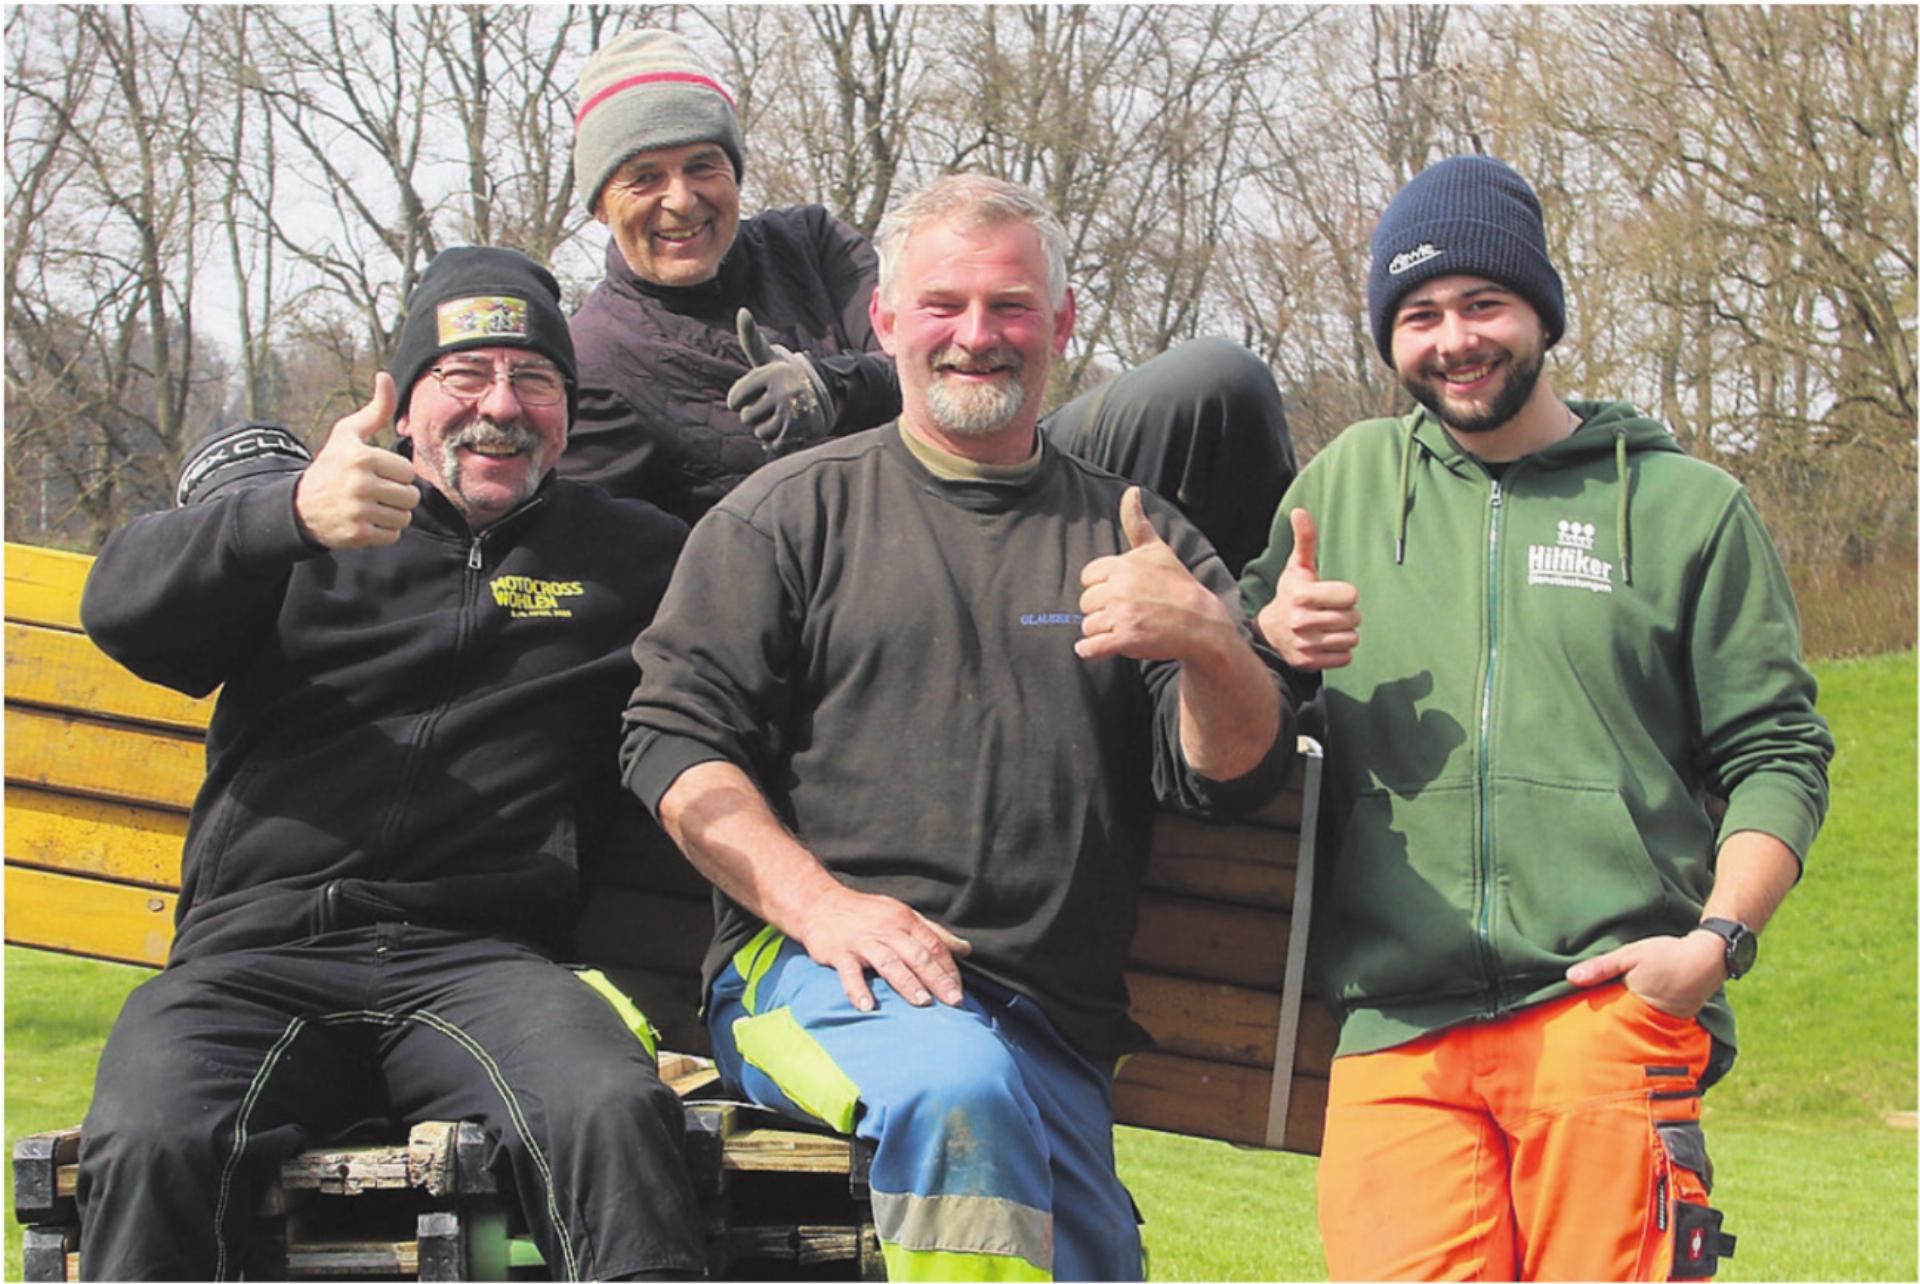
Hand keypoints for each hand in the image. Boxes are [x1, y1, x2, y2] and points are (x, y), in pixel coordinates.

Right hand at [292, 374, 418, 548]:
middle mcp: (360, 484)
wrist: (300, 506)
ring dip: (393, 514)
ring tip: (372, 506)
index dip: (396, 474)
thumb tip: (385, 376)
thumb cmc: (332, 465)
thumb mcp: (349, 434)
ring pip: (404, 517)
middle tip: (376, 492)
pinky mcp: (357, 534)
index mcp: (362, 457)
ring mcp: (358, 511)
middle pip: (410, 496)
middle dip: (398, 495)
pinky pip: (392, 535)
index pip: (408, 472)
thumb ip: (376, 409)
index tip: (378, 473)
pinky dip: (384, 531)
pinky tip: (366, 520)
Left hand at [727, 308, 835, 455]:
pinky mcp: (800, 431)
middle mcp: (783, 390)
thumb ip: (751, 337)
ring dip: (768, 428)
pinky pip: (773, 445)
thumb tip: (742, 311)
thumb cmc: (784, 376)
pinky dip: (778, 441)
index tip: (758, 392)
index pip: (734, 400)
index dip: (741, 401)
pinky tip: (789, 428)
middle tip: (774, 404)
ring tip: (783, 414)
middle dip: (757, 415)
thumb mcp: (768, 357)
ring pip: (760, 433)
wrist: (824, 395)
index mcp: (771, 372)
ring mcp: (793, 412)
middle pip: (747, 418)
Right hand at [796, 884, 971, 1012]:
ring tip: (922, 1002)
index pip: (933, 945)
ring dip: (906, 982)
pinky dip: (857, 989)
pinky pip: (849, 972)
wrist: (821, 904)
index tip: (960, 991)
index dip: (949, 968)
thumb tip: (967, 949)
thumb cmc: (868, 915)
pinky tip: (867, 1006)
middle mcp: (886, 928)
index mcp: (905, 919)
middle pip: (917, 955)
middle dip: (937, 979)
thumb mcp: (903, 917)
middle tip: (954, 1002)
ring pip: (889, 961)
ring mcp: (862, 940)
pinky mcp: (839, 952)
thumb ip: (934, 934)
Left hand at [1076, 487, 1233, 662]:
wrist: (1200, 623)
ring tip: (1126, 627)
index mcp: (1124, 565)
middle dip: (1103, 610)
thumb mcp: (1157, 550)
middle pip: (1086, 602)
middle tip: (1128, 611)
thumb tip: (1131, 490)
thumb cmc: (1176, 586)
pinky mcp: (1125, 640)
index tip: (1123, 592)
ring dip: (1102, 631)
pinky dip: (1090, 651)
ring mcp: (1122, 615)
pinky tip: (1100, 647)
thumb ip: (1136, 522)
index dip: (1103, 587)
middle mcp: (1120, 588)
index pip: (1088, 577)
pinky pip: (1089, 647)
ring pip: (1088, 626)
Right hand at [1254, 508, 1359, 668]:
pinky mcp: (1308, 663)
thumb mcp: (1297, 567)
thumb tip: (1300, 511)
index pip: (1351, 596)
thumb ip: (1305, 541)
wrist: (1270, 631)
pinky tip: (1324, 642)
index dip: (1345, 595)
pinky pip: (1345, 657)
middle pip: (1354, 618)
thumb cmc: (1291, 594)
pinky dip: (1339, 651)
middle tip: (1328, 612)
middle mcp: (1301, 621)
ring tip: (1327, 627)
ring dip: (1344, 633)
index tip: (1330, 595)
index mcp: (1301, 596)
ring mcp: (1305, 644)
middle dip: (1346, 614)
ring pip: (1352, 639)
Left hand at [1566, 930, 1727, 1019]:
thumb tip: (1570, 977)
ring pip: (1630, 1025)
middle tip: (1575, 1027)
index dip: (1585, 1020)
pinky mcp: (1670, 1021)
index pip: (1602, 1019)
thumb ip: (1601, 967)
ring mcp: (1660, 1023)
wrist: (1709, 957)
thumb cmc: (1667, 955)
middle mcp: (1647, 1021)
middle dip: (1599, 1025)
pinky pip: (1645, 1022)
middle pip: (1615, 1025)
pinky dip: (1635, 1017)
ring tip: (1595, 1022)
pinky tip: (1624, 1009)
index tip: (1566, 1021)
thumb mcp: (1630, 955)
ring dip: (1617, 1020)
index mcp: (1633, 1007)